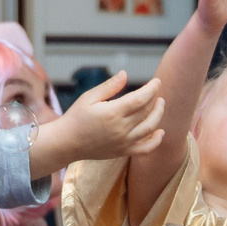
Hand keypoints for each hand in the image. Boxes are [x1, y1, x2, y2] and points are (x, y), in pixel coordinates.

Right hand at [27, 72, 166, 177]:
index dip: (152, 89)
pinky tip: (160, 132)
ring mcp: (124, 142)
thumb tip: (125, 74)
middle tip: (156, 91)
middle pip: (146, 111)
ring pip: (150, 128)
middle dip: (154, 99)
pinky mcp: (123, 152)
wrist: (66, 143)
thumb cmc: (76, 117)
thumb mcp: (89, 97)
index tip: (157, 81)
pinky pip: (146, 149)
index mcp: (112, 113)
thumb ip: (109, 86)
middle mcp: (121, 129)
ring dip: (158, 115)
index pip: (140, 98)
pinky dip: (156, 141)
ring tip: (160, 104)